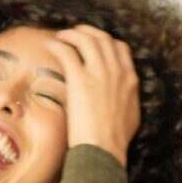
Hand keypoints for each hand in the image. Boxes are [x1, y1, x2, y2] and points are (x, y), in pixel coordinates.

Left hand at [44, 24, 139, 166]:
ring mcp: (99, 73)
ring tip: (62, 36)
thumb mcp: (131, 117)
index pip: (121, 48)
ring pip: (87, 39)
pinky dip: (58, 44)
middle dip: (88, 32)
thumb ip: (127, 101)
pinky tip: (50, 45)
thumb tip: (121, 100)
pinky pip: (67, 51)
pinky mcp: (80, 79)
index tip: (95, 43)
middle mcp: (116, 71)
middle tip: (76, 34)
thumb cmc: (115, 142)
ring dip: (73, 34)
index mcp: (129, 80)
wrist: (104, 150)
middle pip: (103, 39)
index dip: (106, 42)